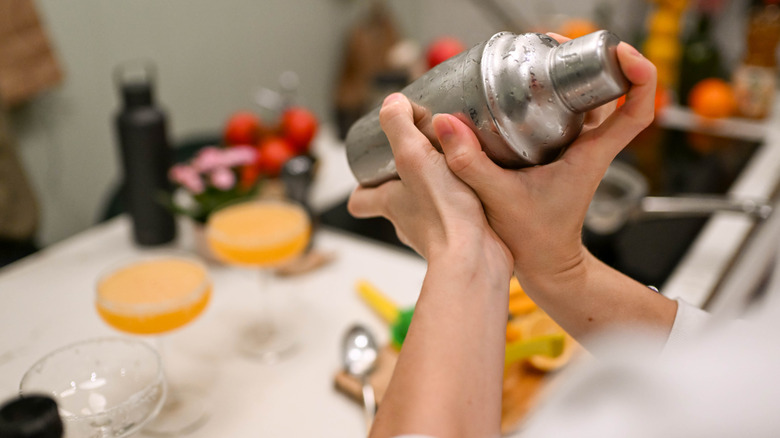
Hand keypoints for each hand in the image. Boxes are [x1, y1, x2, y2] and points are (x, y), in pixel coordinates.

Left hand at [347, 93, 511, 275]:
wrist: (476, 257)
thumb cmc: (443, 213)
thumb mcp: (414, 155)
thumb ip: (400, 125)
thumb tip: (392, 102)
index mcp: (389, 204)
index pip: (360, 200)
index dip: (361, 187)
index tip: (370, 171)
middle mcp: (408, 222)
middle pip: (396, 202)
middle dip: (406, 181)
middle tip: (422, 157)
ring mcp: (435, 234)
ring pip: (428, 209)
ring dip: (439, 190)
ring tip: (458, 166)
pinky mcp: (463, 238)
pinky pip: (459, 217)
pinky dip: (465, 203)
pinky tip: (482, 187)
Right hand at [438, 35, 656, 289]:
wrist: (546, 267)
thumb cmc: (535, 241)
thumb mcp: (498, 199)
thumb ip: (471, 163)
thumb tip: (446, 123)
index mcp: (591, 156)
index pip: (637, 112)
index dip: (640, 77)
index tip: (622, 53)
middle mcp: (590, 147)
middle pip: (611, 92)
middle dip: (593, 60)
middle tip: (559, 44)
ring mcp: (577, 149)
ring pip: (587, 99)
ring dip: (573, 74)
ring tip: (540, 55)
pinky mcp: (559, 152)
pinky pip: (566, 113)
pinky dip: (553, 93)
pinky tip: (523, 86)